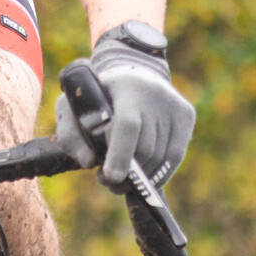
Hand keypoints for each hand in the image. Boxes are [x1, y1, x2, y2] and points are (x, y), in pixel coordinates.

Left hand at [55, 24, 194, 190]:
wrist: (132, 74)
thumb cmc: (96, 97)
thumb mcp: (72, 107)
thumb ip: (69, 134)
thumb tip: (88, 162)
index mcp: (123, 86)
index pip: (128, 124)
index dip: (120, 154)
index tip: (111, 177)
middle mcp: (153, 92)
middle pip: (144, 147)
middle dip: (126, 173)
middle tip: (108, 181)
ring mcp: (173, 103)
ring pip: (160, 156)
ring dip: (141, 177)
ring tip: (123, 180)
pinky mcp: (186, 114)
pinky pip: (175, 156)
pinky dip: (159, 173)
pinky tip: (143, 177)